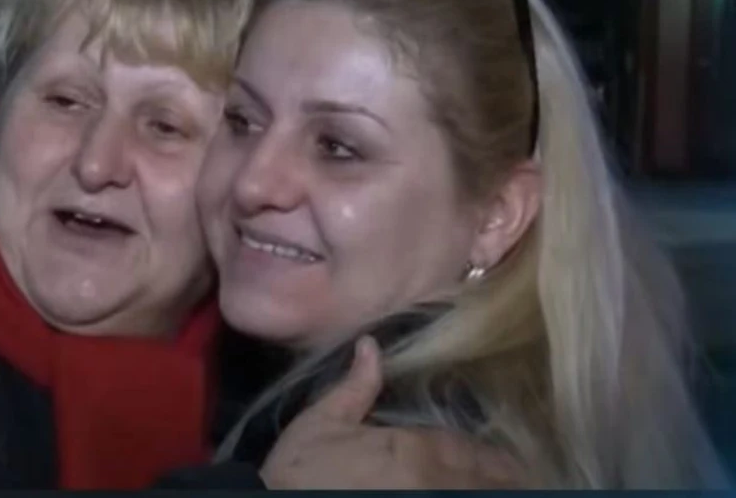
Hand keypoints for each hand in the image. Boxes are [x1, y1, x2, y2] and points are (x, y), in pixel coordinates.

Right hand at [259, 336, 526, 488]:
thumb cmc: (299, 471)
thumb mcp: (320, 423)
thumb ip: (354, 387)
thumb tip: (370, 346)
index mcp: (413, 449)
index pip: (467, 452)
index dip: (493, 461)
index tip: (515, 465)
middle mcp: (432, 480)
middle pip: (483, 481)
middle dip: (508, 479)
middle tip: (531, 479)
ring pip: (477, 496)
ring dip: (499, 490)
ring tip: (524, 488)